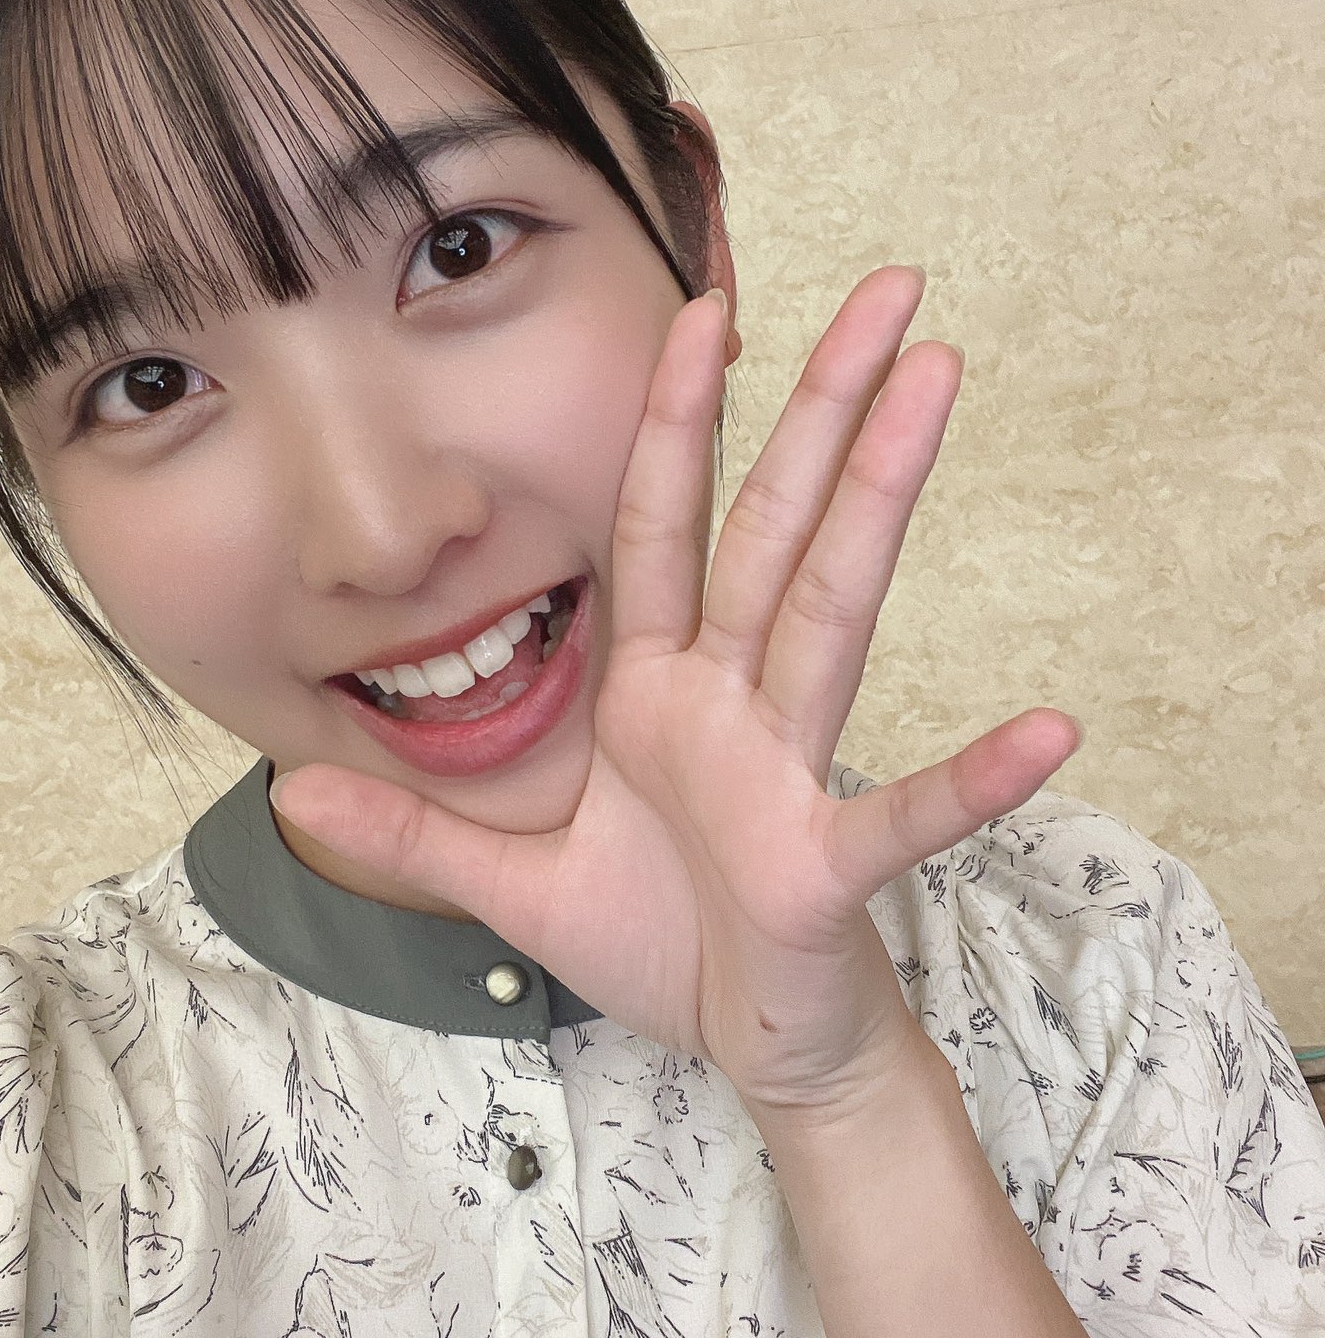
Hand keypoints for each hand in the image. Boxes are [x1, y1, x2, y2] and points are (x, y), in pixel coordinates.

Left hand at [271, 267, 1082, 1120]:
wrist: (748, 1050)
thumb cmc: (657, 943)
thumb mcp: (510, 885)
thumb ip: (412, 838)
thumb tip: (287, 795)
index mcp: (656, 691)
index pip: (661, 527)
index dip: (676, 420)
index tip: (702, 310)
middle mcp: (730, 703)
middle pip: (776, 530)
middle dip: (821, 407)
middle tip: (889, 287)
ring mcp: (786, 772)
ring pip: (832, 611)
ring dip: (882, 498)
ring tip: (937, 383)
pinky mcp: (823, 865)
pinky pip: (900, 815)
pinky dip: (970, 780)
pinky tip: (1049, 733)